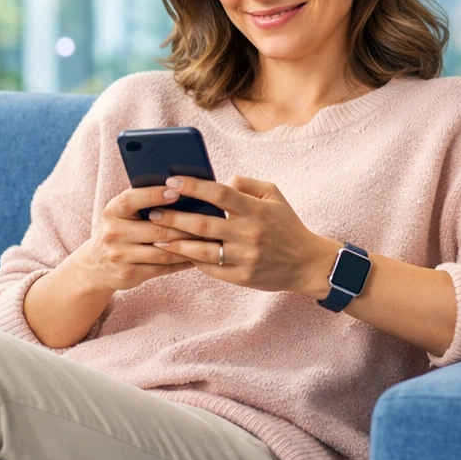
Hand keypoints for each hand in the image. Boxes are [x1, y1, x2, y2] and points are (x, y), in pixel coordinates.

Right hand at [64, 185, 195, 292]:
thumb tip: (181, 189)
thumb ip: (142, 202)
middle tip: (209, 221)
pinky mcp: (129, 274)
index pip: (131, 200)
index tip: (175, 192)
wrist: (95, 266)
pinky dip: (182, 262)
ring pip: (163, 251)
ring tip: (208, 240)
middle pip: (156, 229)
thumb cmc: (119, 231)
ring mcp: (120, 256)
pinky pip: (163, 268)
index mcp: (112, 211)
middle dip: (184, 226)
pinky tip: (197, 256)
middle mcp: (113, 233)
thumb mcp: (121, 214)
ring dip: (188, 246)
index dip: (153, 195)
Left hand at [148, 175, 337, 298]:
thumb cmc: (287, 226)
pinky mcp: (243, 278)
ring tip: (157, 237)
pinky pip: (211, 269)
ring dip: (176, 244)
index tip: (171, 181)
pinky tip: (178, 254)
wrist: (307, 264)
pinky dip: (193, 261)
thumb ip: (247, 184)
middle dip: (174, 217)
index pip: (219, 193)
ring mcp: (245, 258)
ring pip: (201, 251)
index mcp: (256, 210)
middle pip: (203, 223)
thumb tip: (220, 181)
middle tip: (153, 212)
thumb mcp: (274, 196)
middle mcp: (250, 234)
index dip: (193, 186)